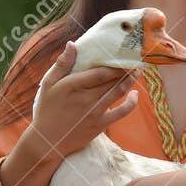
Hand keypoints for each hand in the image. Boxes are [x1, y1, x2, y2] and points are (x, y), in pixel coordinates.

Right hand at [26, 41, 139, 158]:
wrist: (48, 141)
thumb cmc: (47, 109)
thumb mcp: (48, 84)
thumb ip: (62, 64)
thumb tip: (72, 44)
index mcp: (73, 86)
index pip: (100, 72)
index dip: (114, 64)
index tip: (122, 55)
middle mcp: (86, 98)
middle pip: (112, 80)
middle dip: (126, 69)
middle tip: (135, 59)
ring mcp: (95, 112)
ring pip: (119, 92)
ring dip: (131, 80)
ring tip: (138, 70)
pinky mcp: (101, 124)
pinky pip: (122, 112)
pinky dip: (132, 103)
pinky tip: (135, 94)